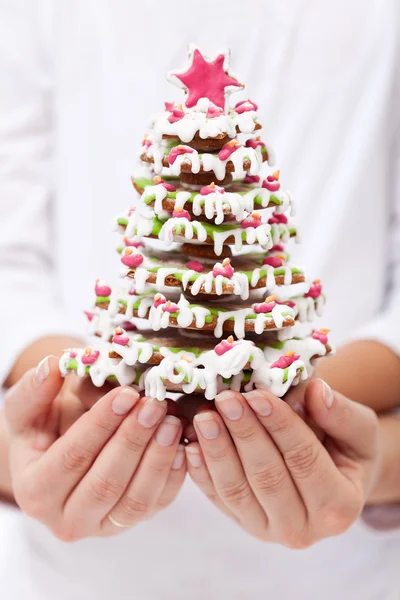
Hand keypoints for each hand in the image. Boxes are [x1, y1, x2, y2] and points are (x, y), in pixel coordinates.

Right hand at [5, 356, 185, 540]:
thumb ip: (34, 390)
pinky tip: (182, 444)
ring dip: (157, 458)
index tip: (126, 394)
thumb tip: (52, 367)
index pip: (72, 458)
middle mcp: (66, 521)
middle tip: (154, 404)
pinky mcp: (130, 522)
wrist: (59, 449)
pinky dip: (173, 475)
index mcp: (34, 493)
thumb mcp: (28, 408)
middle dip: (133, 440)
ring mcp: (102, 527)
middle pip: (106, 483)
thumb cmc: (43, 426)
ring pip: (135, 501)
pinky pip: (157, 504)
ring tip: (172, 420)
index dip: (101, 424)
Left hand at [185, 380, 379, 547]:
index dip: (280, 426)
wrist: (335, 477)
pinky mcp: (243, 523)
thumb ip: (341, 414)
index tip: (258, 395)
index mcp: (340, 507)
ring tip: (204, 416)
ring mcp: (268, 531)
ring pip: (237, 491)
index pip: (304, 461)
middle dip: (244, 434)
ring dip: (217, 451)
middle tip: (226, 399)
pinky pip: (217, 499)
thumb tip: (316, 391)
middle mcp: (303, 529)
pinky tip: (191, 444)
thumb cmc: (348, 449)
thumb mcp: (359, 430)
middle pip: (267, 478)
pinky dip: (201, 472)